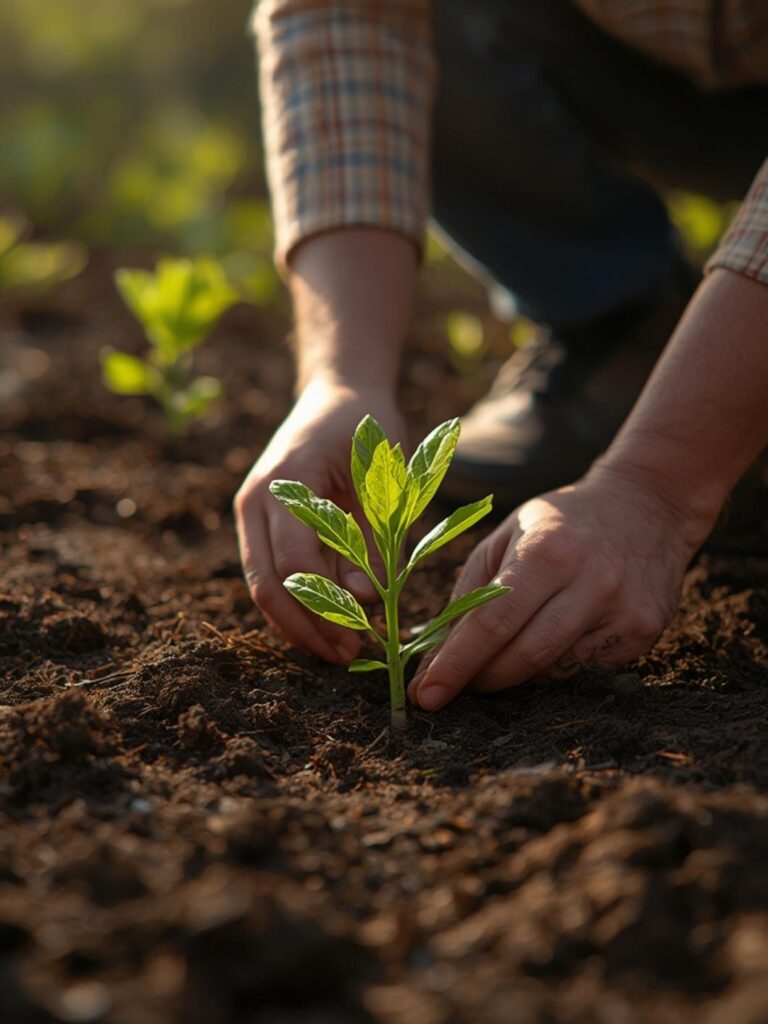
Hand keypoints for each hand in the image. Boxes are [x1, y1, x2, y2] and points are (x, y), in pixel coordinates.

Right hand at [234, 380, 405, 663]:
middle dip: (305, 628)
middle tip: (347, 656)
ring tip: (340, 651)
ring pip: (262, 587)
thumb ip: (372, 539)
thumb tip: (362, 601)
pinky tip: (325, 629)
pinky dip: (293, 607)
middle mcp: (256, 502)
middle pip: (266, 584)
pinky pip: (269, 576)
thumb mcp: (383, 481)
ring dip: (297, 625)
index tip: (362, 634)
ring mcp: (252, 515)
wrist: (340, 397)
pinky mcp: (259, 526)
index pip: (293, 561)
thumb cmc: (369, 433)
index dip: (325, 605)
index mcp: (284, 484)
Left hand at [408, 467, 709, 709]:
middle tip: (455, 687)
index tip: (426, 695)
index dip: (456, 664)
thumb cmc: (559, 524)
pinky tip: (550, 642)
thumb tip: (433, 658)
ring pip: (555, 671)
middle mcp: (590, 582)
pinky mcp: (644, 632)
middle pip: (525, 656)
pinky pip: (585, 670)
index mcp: (547, 552)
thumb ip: (468, 594)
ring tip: (499, 660)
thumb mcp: (506, 537)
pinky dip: (554, 668)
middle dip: (482, 680)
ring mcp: (623, 611)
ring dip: (517, 677)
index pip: (492, 623)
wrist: (646, 506)